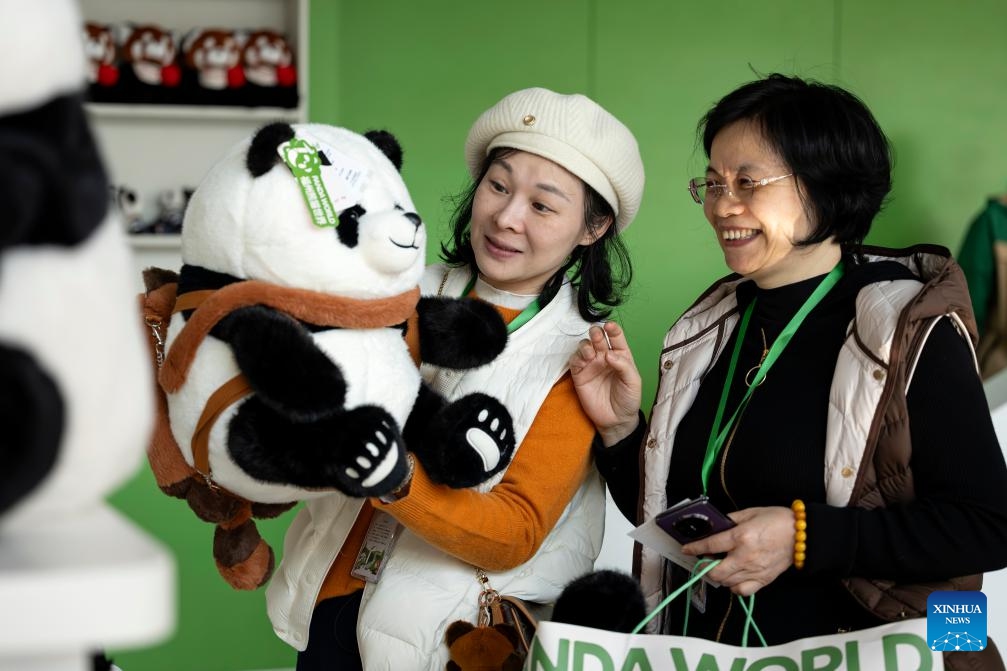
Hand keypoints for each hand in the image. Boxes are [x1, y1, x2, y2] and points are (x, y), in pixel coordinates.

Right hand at [568, 321, 641, 445]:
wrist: (616, 419)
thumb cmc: (628, 399)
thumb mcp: (633, 381)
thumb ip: (623, 365)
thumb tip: (609, 353)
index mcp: (621, 355)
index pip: (616, 337)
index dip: (612, 329)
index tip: (610, 326)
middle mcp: (605, 357)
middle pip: (598, 338)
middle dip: (596, 333)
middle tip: (596, 334)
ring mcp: (591, 365)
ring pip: (584, 347)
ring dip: (585, 345)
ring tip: (590, 353)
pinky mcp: (580, 375)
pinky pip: (575, 361)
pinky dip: (577, 357)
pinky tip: (584, 360)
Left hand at [680, 506, 794, 596]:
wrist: (802, 534)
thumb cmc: (777, 520)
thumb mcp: (750, 513)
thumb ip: (730, 520)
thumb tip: (715, 525)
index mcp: (741, 537)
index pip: (710, 546)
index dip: (694, 548)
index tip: (686, 549)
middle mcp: (745, 557)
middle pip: (714, 571)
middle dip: (703, 567)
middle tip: (702, 560)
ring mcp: (754, 571)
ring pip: (725, 582)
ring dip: (717, 576)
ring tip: (716, 566)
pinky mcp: (763, 580)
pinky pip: (741, 591)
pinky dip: (733, 586)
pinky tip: (733, 577)